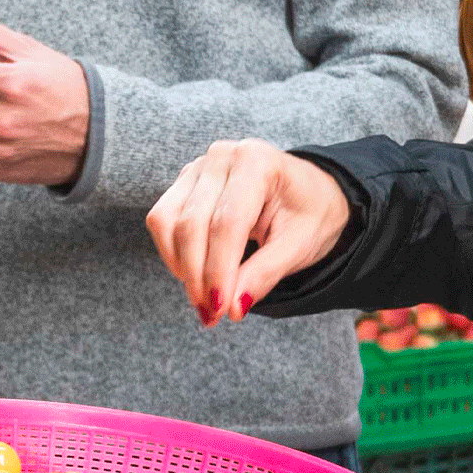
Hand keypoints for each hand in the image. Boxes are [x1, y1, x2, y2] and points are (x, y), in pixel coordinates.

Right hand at [145, 139, 351, 325]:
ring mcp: (198, 167)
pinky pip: (162, 219)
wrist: (310, 191)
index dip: (219, 271)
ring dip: (179, 266)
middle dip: (197, 276)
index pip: (226, 224)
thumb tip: (233, 307)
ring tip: (202, 299)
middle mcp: (222, 157)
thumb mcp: (300, 246)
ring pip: (167, 221)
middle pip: (192, 224)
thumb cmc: (310, 214)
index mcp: (257, 163)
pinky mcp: (185, 182)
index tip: (221, 310)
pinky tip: (193, 275)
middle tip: (211, 315)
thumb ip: (265, 273)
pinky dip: (172, 253)